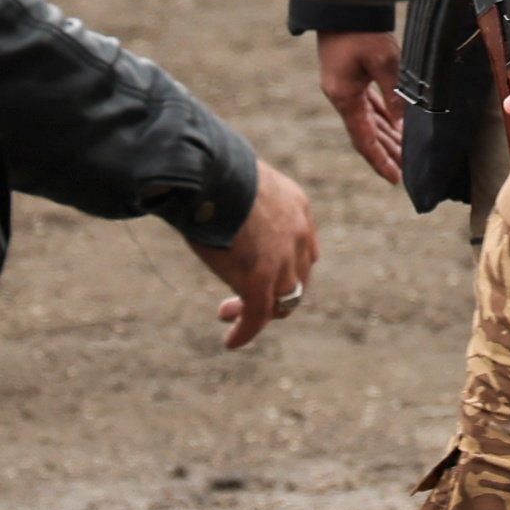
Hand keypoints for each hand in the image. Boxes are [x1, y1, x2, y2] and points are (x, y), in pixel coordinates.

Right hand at [196, 157, 321, 349]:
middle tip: (240, 297)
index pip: (302, 249)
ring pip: (281, 301)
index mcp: (296, 207)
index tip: (259, 271)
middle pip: (296, 278)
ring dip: (257, 313)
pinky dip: (246, 331)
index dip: (285, 266)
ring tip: (227, 314)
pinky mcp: (259, 281)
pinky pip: (257, 316)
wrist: (206, 172)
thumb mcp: (238, 179)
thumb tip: (216, 196)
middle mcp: (297, 235)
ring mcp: (281, 260)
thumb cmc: (209, 168)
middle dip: (272, 291)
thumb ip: (241, 198)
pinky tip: (231, 341)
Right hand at [314, 27, 403, 179]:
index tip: (395, 179)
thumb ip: (394, 94)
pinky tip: (394, 125)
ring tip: (403, 152)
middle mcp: (342, 95)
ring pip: (368, 120)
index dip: (380, 160)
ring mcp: (345, 85)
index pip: (363, 139)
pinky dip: (382, 117)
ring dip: (386, 136)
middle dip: (386, 152)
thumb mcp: (383, 62)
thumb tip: (403, 124)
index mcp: (345, 97)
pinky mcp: (349, 75)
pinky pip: (368, 104)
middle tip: (406, 170)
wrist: (340, 4)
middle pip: (366, 133)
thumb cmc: (360, 30)